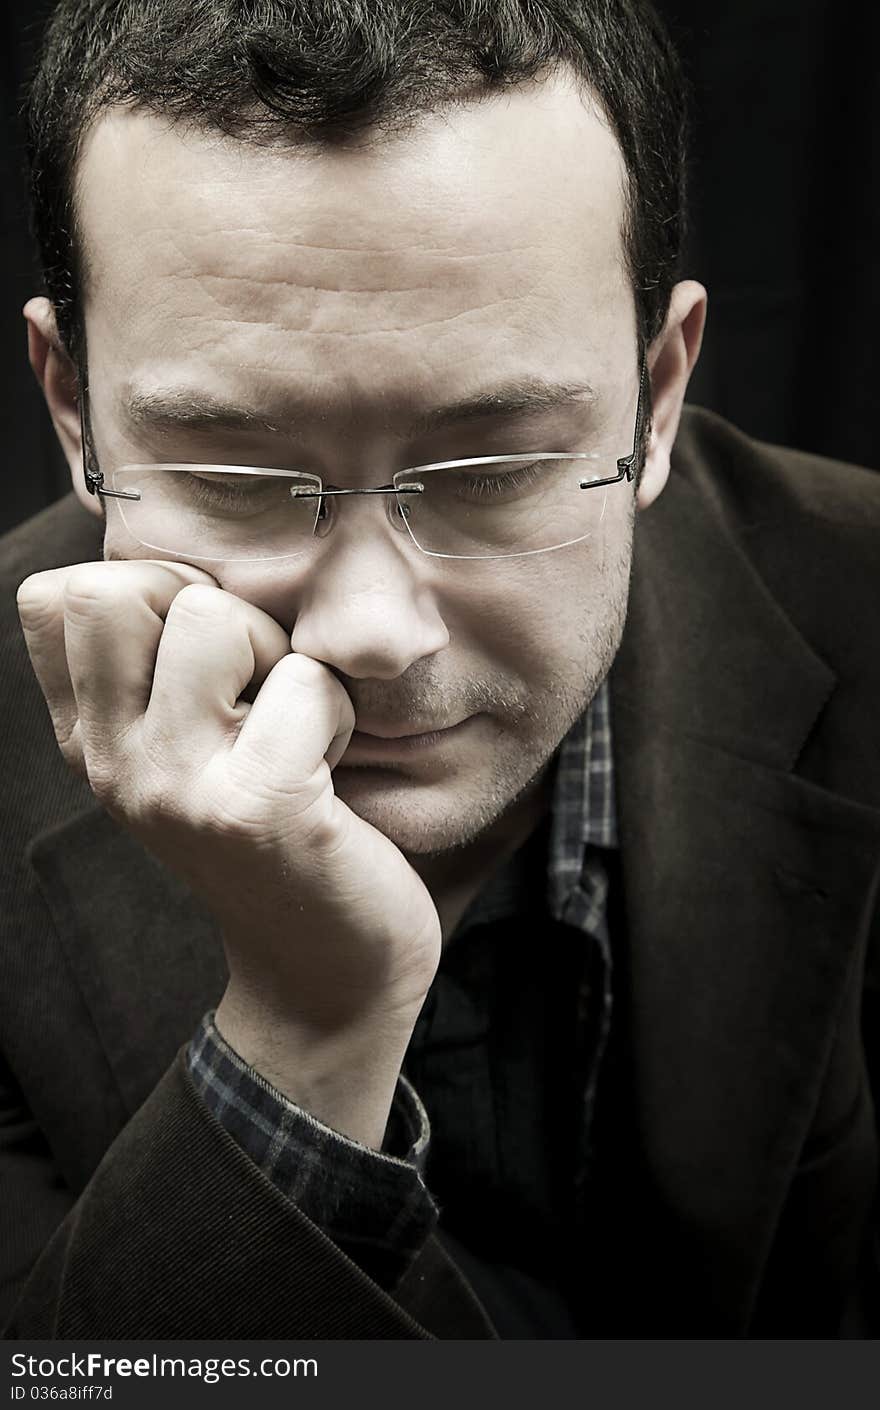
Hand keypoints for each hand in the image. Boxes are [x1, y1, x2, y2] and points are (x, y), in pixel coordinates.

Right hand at [18, 561, 440, 1142]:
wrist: (323, 976)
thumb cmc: (276, 838)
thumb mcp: (189, 752)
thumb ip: (158, 669)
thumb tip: (178, 563)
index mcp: (90, 739)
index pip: (58, 595)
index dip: (148, 591)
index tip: (205, 659)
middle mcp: (112, 761)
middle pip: (118, 585)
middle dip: (211, 610)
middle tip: (254, 688)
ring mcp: (175, 786)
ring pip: (214, 618)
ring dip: (282, 658)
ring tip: (295, 730)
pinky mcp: (256, 806)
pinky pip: (306, 681)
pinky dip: (338, 713)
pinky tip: (333, 771)